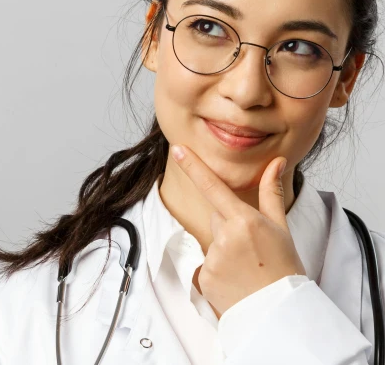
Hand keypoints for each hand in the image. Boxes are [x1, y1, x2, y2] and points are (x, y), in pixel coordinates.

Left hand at [170, 144, 306, 316]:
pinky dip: (219, 271)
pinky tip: (236, 280)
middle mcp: (225, 236)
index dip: (193, 166)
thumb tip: (276, 161)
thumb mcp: (281, 228)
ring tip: (247, 267)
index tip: (177, 149)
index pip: (213, 186)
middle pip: (217, 217)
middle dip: (230, 226)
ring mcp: (212, 258)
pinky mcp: (203, 277)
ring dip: (225, 250)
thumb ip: (271, 193)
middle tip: (252, 248)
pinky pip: (206, 265)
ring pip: (212, 242)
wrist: (280, 312)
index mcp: (245, 220)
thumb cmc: (284, 267)